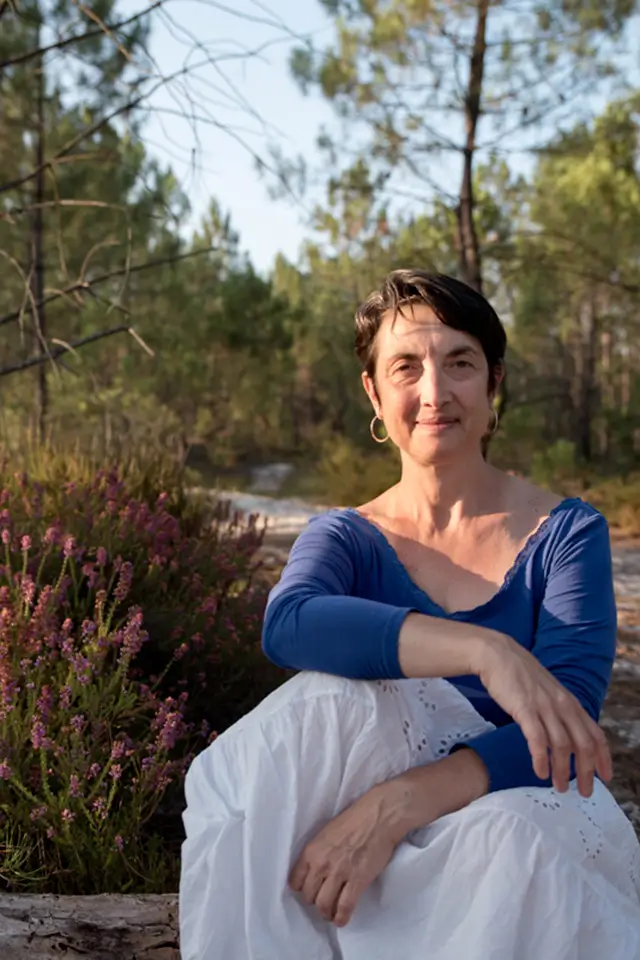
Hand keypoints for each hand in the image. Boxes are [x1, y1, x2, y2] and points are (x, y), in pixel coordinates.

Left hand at [288, 785, 404, 926]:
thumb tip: (314, 870)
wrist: (377, 816)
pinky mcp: (357, 881)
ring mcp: (339, 873)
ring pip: (324, 905)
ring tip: (330, 913)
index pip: (295, 881)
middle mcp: (321, 864)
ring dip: (326, 912)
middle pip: (309, 896)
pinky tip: (340, 919)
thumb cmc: (354, 820)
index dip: (301, 889)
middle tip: (322, 900)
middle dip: (314, 901)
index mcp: (311, 850)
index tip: (308, 891)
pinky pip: (344, 907)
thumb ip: (317, 852)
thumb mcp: (325, 833)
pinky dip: (341, 917)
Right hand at [473, 633, 611, 796]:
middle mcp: (561, 705)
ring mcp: (544, 706)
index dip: (603, 757)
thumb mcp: (548, 691)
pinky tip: (540, 772)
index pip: (595, 733)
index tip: (605, 777)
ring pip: (562, 745)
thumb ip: (559, 711)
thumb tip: (565, 735)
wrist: (497, 654)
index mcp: (569, 702)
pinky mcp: (524, 708)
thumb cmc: (519, 674)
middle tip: (584, 791)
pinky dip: (540, 758)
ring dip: (563, 770)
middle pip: (583, 744)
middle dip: (586, 771)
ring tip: (559, 787)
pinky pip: (537, 738)